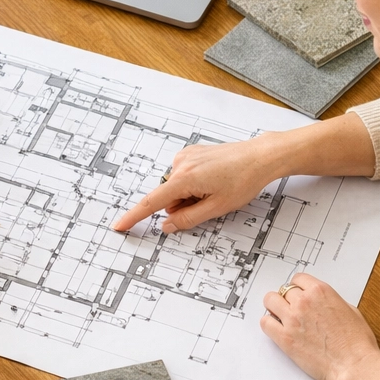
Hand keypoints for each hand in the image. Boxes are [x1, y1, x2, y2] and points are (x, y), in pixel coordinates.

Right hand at [113, 136, 277, 233]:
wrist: (259, 157)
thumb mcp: (217, 208)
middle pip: (168, 197)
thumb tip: (166, 225)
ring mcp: (185, 157)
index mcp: (185, 178)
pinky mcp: (191, 153)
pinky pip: (183, 176)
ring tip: (215, 189)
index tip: (119, 226)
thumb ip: (188, 219)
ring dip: (189, 195)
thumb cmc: (243, 180)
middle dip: (181, 206)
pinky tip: (213, 179)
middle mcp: (180, 164)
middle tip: (209, 203)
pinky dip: (193, 184)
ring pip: (176, 187)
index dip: (135, 217)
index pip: (152, 202)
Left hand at [260, 273, 379, 379]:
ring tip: (280, 316)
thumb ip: (330, 301)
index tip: (297, 294)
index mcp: (320, 291)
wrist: (355, 365)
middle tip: (291, 309)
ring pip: (269, 301)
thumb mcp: (350, 310)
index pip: (298, 278)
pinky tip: (277, 329)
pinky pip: (265, 322)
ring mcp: (292, 319)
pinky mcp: (284, 337)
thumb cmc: (357, 342)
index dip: (297, 287)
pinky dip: (269, 324)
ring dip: (274, 307)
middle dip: (287, 299)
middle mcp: (304, 302)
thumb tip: (321, 301)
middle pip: (283, 290)